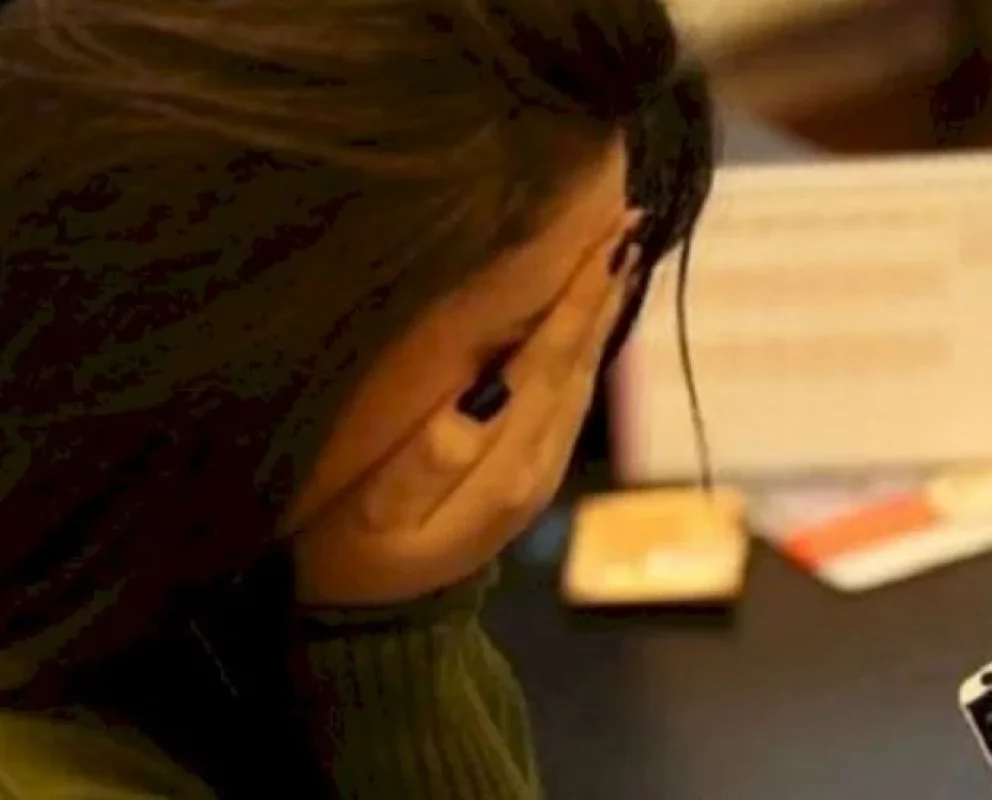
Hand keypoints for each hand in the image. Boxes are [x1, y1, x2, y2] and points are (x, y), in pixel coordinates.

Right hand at [289, 212, 642, 606]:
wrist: (380, 619)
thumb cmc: (354, 556)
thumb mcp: (371, 517)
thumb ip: (428, 459)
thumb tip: (486, 391)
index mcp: (504, 467)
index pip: (550, 363)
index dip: (577, 299)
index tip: (607, 237)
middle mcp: (538, 463)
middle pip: (579, 361)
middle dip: (602, 289)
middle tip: (627, 218)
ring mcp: (541, 467)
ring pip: (583, 375)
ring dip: (601, 311)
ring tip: (618, 249)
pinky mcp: (532, 466)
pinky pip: (570, 391)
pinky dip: (584, 343)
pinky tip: (586, 311)